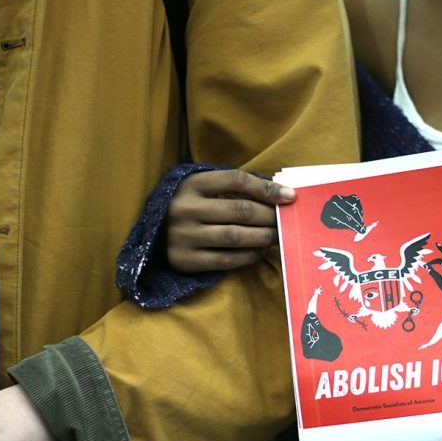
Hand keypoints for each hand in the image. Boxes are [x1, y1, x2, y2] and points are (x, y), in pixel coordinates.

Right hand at [165, 169, 294, 272]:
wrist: (151, 236)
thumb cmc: (188, 208)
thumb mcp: (202, 189)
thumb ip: (232, 188)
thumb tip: (278, 193)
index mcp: (191, 184)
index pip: (236, 180)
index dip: (267, 188)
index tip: (290, 196)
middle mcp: (185, 208)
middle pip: (240, 210)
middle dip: (270, 216)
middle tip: (285, 221)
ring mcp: (183, 236)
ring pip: (235, 236)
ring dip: (263, 237)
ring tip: (275, 237)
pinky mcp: (185, 260)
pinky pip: (226, 259)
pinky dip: (248, 256)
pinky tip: (259, 251)